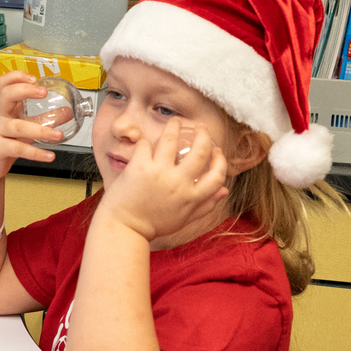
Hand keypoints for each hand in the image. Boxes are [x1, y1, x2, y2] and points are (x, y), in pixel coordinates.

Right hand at [0, 71, 68, 182]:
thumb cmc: (6, 141)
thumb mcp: (26, 126)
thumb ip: (45, 118)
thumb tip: (68, 111)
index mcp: (6, 106)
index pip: (5, 83)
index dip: (17, 76)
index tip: (34, 78)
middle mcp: (0, 115)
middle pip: (7, 95)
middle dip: (25, 90)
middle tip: (44, 93)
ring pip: (17, 126)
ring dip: (41, 129)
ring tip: (58, 134)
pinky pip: (18, 148)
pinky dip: (35, 153)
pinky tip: (49, 155)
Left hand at [98, 119, 228, 241]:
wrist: (125, 228)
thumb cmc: (154, 224)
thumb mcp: (185, 218)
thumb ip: (205, 205)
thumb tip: (225, 191)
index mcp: (192, 197)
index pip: (218, 175)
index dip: (220, 160)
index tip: (216, 151)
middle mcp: (179, 183)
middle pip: (200, 151)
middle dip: (203, 135)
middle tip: (200, 128)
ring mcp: (159, 173)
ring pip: (171, 140)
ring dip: (174, 126)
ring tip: (175, 121)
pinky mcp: (140, 167)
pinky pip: (146, 145)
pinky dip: (146, 141)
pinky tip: (147, 142)